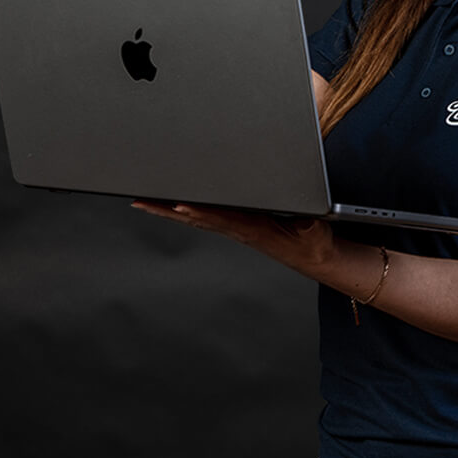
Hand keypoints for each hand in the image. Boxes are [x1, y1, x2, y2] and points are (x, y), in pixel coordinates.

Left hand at [130, 200, 337, 278]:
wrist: (317, 257)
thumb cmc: (314, 242)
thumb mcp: (314, 228)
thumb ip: (305, 218)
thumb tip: (301, 210)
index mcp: (255, 228)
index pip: (222, 217)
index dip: (199, 210)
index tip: (177, 203)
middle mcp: (240, 229)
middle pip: (197, 216)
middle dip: (167, 208)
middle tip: (140, 200)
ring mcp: (237, 228)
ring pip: (197, 217)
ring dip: (168, 210)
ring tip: (144, 201)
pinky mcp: (239, 226)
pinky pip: (206, 217)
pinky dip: (185, 210)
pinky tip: (172, 205)